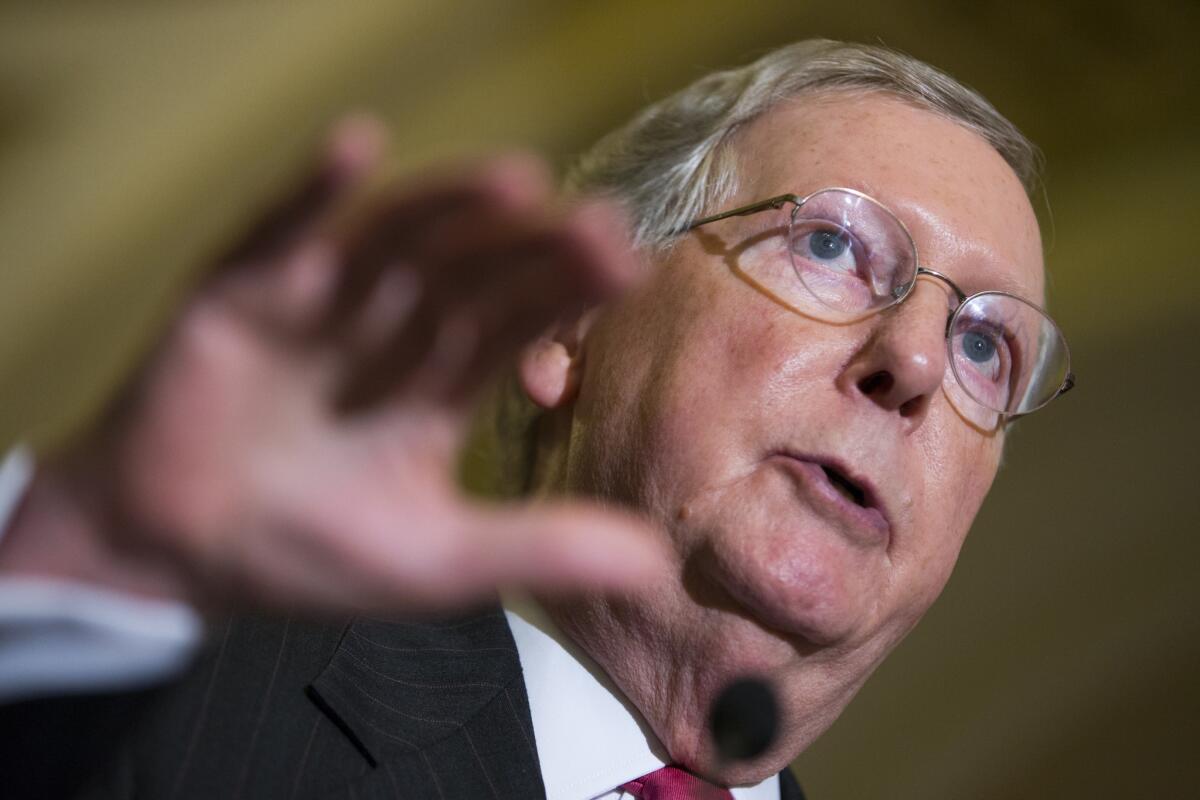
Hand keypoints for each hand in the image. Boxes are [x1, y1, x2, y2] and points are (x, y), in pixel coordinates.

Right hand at [1, 116, 664, 613]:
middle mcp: (392, 324)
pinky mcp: (243, 290)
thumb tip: (656, 564)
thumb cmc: (306, 554)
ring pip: (396, 235)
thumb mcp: (438, 560)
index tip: (626, 267)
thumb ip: (538, 548)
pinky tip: (355, 147)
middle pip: (474, 267)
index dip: (569, 291)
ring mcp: (320, 300)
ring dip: (450, 204)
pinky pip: (279, 229)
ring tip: (516, 182)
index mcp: (443, 376)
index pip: (519, 318)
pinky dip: (310, 190)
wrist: (174, 558)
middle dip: (532, 247)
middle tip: (596, 229)